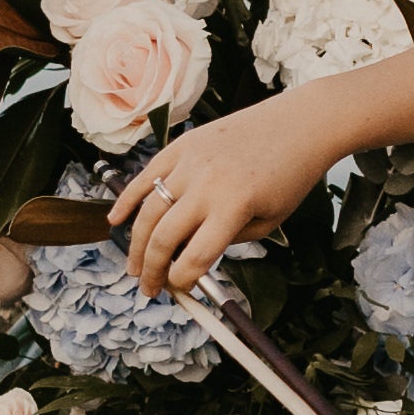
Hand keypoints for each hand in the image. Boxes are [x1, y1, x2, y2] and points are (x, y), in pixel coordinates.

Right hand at [114, 85, 349, 304]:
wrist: (299, 124)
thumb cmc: (290, 176)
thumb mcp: (269, 220)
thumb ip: (229, 240)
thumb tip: (192, 257)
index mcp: (233, 206)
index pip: (195, 257)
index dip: (182, 281)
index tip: (179, 290)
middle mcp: (206, 184)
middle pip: (164, 237)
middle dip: (152, 270)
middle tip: (149, 288)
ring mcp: (189, 162)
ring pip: (148, 210)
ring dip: (136, 244)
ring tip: (135, 267)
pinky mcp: (181, 146)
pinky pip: (145, 176)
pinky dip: (126, 200)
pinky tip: (115, 221)